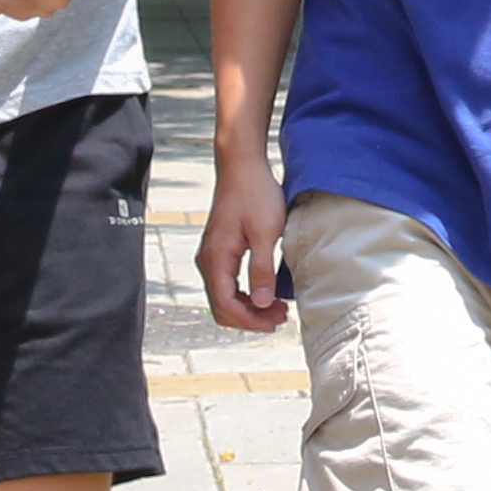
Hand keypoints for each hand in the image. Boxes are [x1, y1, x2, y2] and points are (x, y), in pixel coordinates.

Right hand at [200, 164, 290, 333]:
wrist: (242, 167)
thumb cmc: (255, 194)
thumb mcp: (266, 233)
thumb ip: (262, 269)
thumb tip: (261, 302)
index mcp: (216, 258)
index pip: (225, 304)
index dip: (249, 320)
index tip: (274, 323)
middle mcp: (208, 260)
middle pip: (222, 305)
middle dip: (250, 317)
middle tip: (281, 317)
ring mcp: (212, 256)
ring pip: (225, 296)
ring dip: (249, 307)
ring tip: (278, 308)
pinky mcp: (221, 251)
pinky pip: (228, 283)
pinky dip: (245, 294)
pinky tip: (267, 293)